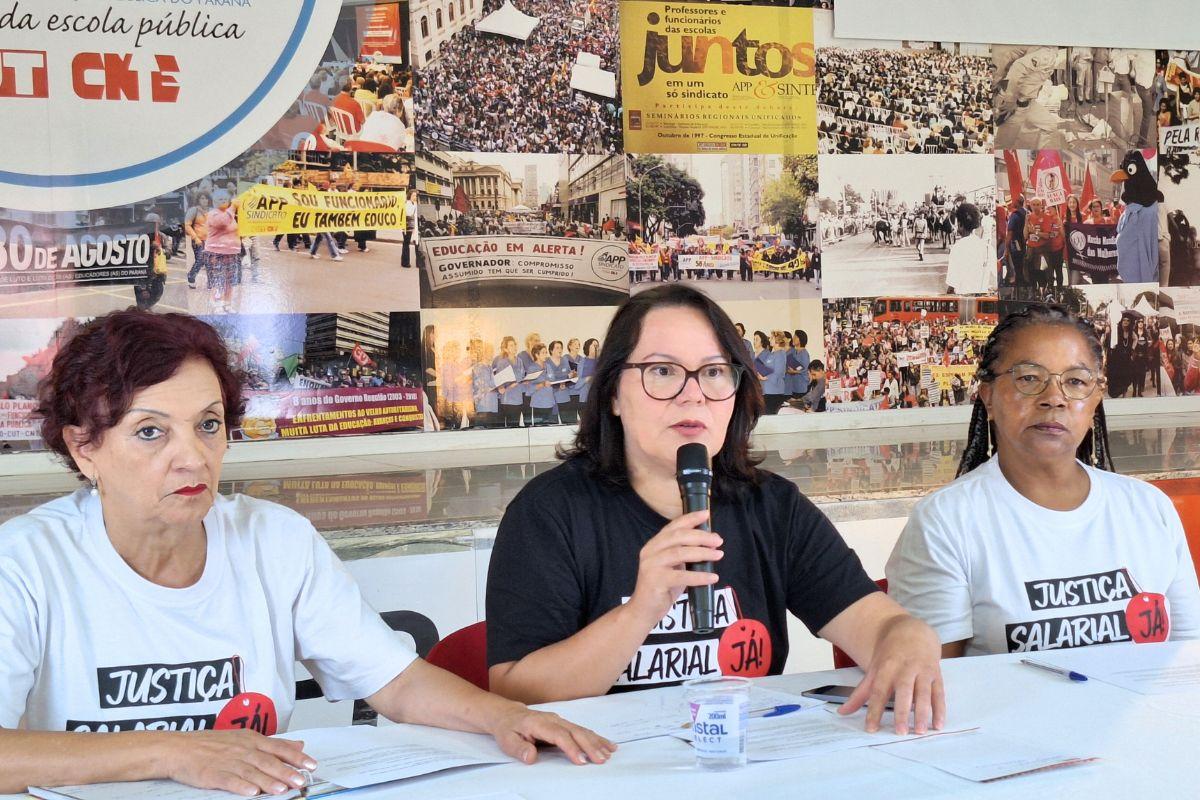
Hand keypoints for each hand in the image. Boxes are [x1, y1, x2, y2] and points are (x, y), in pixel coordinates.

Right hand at [163, 730, 315, 796]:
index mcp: (251, 740)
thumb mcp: (245, 739)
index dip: (296, 757)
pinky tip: (252, 792)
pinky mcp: (213, 775)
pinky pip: (230, 781)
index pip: (278, 748)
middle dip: (286, 771)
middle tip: (301, 780)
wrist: (179, 748)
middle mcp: (242, 750)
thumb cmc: (212, 744)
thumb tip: (298, 745)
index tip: (311, 765)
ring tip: (282, 789)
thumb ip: (273, 744)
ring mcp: (227, 762)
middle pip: (268, 761)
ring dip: (268, 781)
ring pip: (252, 772)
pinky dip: (241, 786)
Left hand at [488, 706, 616, 765]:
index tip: (581, 761)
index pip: (559, 736)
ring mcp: (560, 721)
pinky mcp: (564, 725)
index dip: (571, 748)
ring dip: (596, 741)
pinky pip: (582, 731)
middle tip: (601, 759)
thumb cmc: (508, 729)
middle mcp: (553, 720)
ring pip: (582, 730)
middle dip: (590, 745)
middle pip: (575, 732)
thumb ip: (519, 748)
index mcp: (539, 723)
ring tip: (609, 752)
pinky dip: (595, 738)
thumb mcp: (507, 740)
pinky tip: (607, 744)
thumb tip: (531, 757)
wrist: (508, 715)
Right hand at [627, 509, 721, 624]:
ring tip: (718, 555)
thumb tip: (710, 544)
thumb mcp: (674, 567)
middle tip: (718, 540)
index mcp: (654, 545)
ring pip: (680, 553)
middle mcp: (650, 552)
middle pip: (678, 537)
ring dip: (703, 553)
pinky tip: (712, 577)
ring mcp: (651, 566)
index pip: (673, 527)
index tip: (706, 514)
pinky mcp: (656, 581)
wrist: (643, 610)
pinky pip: (682, 576)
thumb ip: (686, 554)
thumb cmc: (661, 588)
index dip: (690, 518)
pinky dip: (700, 576)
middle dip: (701, 536)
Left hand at [838, 615, 944, 734]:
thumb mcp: (873, 670)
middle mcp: (905, 669)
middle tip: (901, 732)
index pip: (879, 691)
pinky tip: (938, 724)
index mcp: (886, 668)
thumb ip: (860, 693)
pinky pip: (939, 693)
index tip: (871, 728)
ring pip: (923, 693)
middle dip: (902, 712)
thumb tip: (841, 712)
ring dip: (923, 712)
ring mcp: (922, 671)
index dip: (874, 710)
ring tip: (921, 731)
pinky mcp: (936, 675)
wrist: (913, 632)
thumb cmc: (890, 655)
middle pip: (903, 691)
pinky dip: (940, 709)